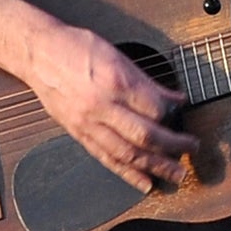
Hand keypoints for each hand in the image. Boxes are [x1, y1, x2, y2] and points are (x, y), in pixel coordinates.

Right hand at [28, 26, 197, 192]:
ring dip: (155, 167)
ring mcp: (88, 123)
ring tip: (176, 175)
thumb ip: (147, 81)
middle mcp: (102, 106)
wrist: (39, 53)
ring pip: (127, 153)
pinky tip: (145, 183)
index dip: (172, 116)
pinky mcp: (79, 134)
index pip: (154, 108)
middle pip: (144, 135)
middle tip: (191, 150)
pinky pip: (106, 158)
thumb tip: (174, 98)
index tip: (182, 116)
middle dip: (173, 147)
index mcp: (115, 81)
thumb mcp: (117, 55)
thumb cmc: (76, 47)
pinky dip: (128, 174)